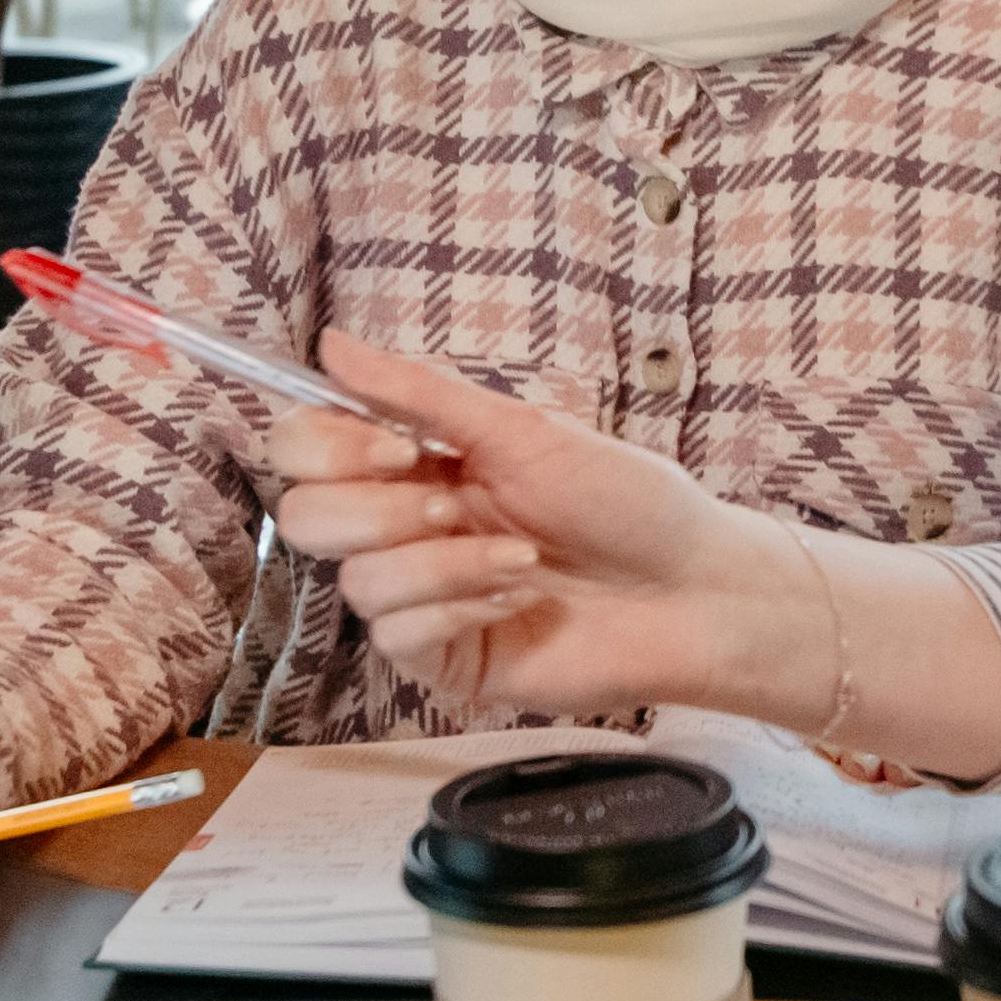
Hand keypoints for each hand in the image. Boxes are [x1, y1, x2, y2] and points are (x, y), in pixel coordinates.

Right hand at [263, 334, 822, 730]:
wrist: (693, 589)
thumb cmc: (627, 502)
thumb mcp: (524, 431)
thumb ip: (421, 393)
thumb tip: (333, 343)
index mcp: (420, 463)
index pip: (309, 449)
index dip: (328, 446)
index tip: (397, 448)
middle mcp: (407, 528)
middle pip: (307, 518)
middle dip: (378, 510)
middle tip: (455, 504)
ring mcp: (422, 597)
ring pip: (359, 580)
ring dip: (445, 562)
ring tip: (523, 557)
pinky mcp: (443, 657)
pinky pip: (396, 634)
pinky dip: (458, 606)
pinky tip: (518, 599)